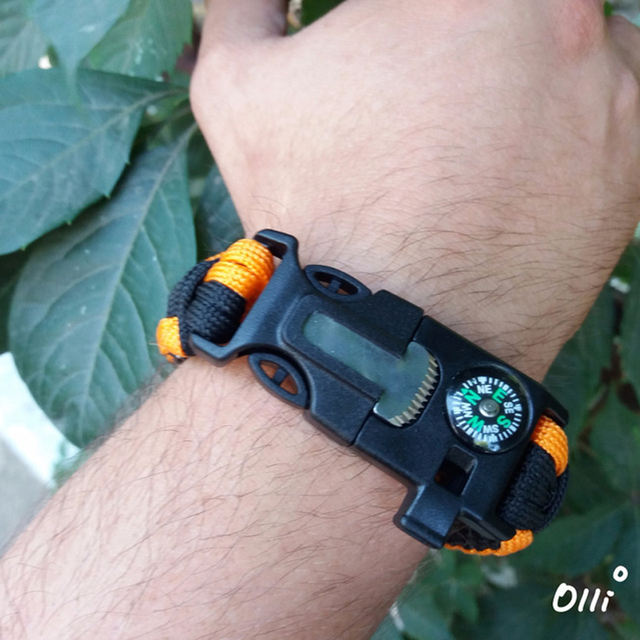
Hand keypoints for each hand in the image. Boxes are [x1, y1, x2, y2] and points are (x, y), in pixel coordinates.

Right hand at [192, 0, 639, 379]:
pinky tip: (516, 165)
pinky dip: (573, 115)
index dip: (399, 34)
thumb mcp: (237, 86)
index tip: (389, 69)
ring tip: (467, 139)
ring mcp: (608, 80)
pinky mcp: (638, 153)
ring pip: (568, 36)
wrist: (385, 331)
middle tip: (420, 96)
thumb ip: (244, 3)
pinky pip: (618, 97)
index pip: (430, 2)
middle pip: (505, 14)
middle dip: (456, 44)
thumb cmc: (312, 209)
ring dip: (522, 67)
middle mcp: (551, 12)